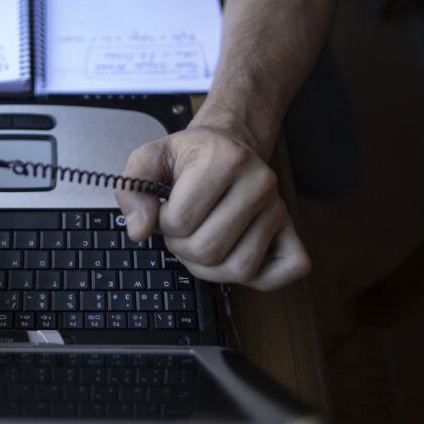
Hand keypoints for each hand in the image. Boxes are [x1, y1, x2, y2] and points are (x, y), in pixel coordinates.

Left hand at [115, 124, 310, 290]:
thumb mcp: (151, 158)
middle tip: (184, 228)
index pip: (181, 221)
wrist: (227, 146)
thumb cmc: (191, 157)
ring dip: (210, 267)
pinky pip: (286, 271)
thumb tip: (139, 230)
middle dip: (183, 247)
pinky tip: (235, 255)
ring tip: (202, 240)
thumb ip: (132, 189)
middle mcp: (260, 182)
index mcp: (226, 159)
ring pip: (240, 269)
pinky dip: (260, 277)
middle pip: (209, 250)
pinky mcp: (290, 230)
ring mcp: (279, 208)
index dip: (163, 224)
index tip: (167, 210)